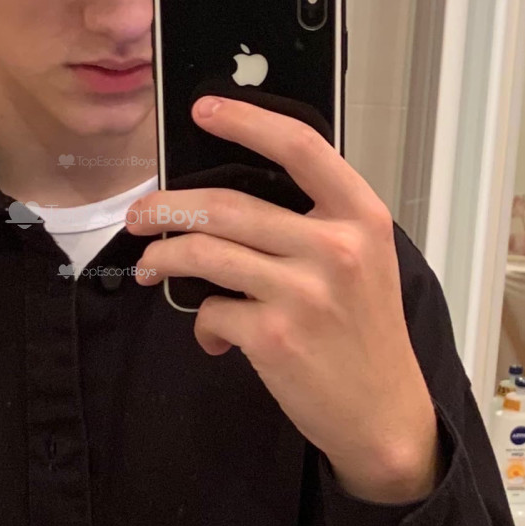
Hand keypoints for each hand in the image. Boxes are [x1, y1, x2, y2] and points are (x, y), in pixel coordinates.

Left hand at [127, 96, 439, 503]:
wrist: (385, 415)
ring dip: (163, 258)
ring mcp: (304, 293)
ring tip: (149, 267)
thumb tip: (227, 199)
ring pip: (205, 253)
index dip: (247, 121)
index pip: (301, 147)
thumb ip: (314, 221)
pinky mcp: (275, 337)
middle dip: (167, 207)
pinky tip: (214, 336)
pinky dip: (202, 323)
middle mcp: (336, 247)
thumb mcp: (363, 261)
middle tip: (139, 215)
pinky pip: (212, 312)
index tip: (204, 110)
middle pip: (227, 204)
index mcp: (361, 217)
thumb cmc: (366, 332)